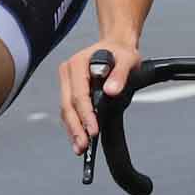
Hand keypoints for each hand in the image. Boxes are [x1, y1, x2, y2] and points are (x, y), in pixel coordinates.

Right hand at [57, 38, 138, 154]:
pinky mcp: (70, 91)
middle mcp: (68, 72)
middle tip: (83, 146)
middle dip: (76, 127)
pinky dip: (74, 125)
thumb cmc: (121, 53)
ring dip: (73, 130)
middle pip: (68, 105)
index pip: (79, 94)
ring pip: (66, 110)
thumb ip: (120, 74)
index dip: (86, 114)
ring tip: (80, 148)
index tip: (94, 130)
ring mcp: (67, 82)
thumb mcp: (128, 59)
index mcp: (78, 63)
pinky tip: (79, 139)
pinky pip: (70, 111)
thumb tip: (111, 91)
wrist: (116, 46)